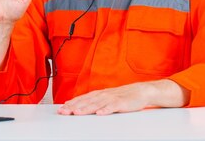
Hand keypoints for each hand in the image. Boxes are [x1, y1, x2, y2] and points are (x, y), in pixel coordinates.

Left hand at [57, 80, 188, 115]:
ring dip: (86, 108)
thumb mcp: (108, 97)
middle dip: (74, 107)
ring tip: (77, 113)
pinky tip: (99, 114)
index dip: (72, 103)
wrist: (142, 91)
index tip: (62, 108)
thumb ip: (96, 101)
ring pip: (97, 104)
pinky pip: (113, 107)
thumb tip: (81, 106)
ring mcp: (113, 98)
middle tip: (64, 111)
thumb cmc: (124, 96)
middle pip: (87, 101)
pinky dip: (106, 110)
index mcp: (100, 94)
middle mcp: (104, 95)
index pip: (83, 98)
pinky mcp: (123, 103)